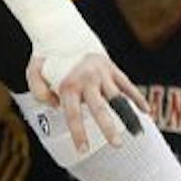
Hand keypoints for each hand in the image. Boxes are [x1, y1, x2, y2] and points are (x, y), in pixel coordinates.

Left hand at [29, 49, 145, 152]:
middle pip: (100, 109)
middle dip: (109, 128)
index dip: (79, 134)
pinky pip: (127, 85)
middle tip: (117, 145)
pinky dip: (137, 98)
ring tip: (138, 133)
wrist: (61, 30)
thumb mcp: (33, 74)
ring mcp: (101, 73)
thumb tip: (56, 107)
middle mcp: (86, 80)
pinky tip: (147, 112)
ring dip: (128, 116)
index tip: (83, 150)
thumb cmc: (46, 57)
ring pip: (118, 98)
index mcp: (67, 85)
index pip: (73, 115)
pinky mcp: (111, 67)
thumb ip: (40, 93)